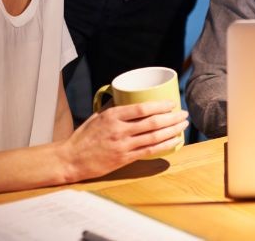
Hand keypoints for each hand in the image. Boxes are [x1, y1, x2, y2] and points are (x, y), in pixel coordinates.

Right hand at [59, 101, 186, 180]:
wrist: (71, 160)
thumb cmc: (84, 136)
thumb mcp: (97, 116)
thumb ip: (113, 107)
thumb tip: (128, 95)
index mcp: (112, 116)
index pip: (142, 108)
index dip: (161, 105)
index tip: (172, 103)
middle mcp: (119, 130)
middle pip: (153, 122)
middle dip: (172, 117)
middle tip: (183, 114)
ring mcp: (122, 145)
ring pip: (154, 137)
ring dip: (172, 130)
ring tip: (183, 125)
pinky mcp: (124, 159)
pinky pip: (149, 151)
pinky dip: (164, 145)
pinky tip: (174, 141)